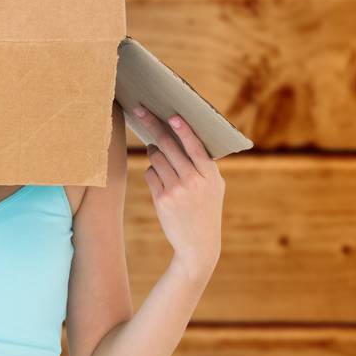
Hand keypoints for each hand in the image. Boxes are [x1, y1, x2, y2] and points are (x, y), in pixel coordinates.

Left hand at [131, 104, 224, 280]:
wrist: (199, 245)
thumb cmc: (206, 210)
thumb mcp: (214, 188)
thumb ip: (203, 165)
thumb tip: (184, 137)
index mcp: (210, 176)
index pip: (195, 147)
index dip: (183, 130)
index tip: (172, 116)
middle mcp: (193, 181)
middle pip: (168, 146)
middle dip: (152, 125)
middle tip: (140, 110)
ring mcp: (176, 190)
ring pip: (155, 158)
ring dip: (154, 153)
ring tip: (161, 158)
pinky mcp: (162, 199)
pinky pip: (150, 173)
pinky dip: (152, 172)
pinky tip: (162, 181)